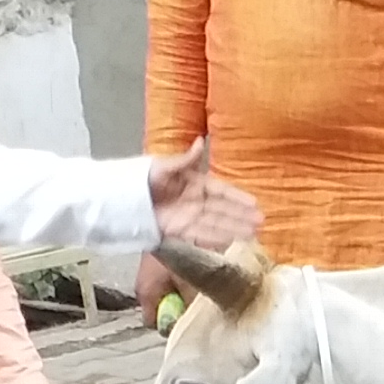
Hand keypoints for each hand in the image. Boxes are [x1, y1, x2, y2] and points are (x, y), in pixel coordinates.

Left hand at [144, 142, 259, 255]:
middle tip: (261, 222)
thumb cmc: (143, 178)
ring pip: (216, 224)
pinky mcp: (179, 232)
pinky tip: (231, 242)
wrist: (122, 199)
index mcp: (194, 183)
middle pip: (223, 210)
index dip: (237, 197)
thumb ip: (185, 159)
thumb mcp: (164, 166)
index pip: (220, 191)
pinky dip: (216, 239)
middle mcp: (195, 202)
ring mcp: (188, 218)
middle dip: (242, 216)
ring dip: (235, 229)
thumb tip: (200, 142)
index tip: (254, 203)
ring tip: (254, 235)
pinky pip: (201, 236)